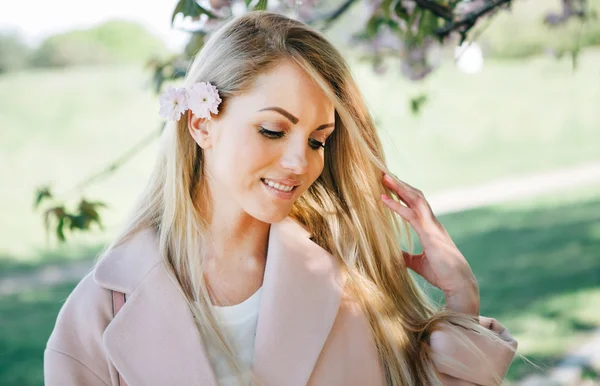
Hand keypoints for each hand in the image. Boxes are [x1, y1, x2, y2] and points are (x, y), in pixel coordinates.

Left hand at [380, 172, 479, 314]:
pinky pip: (412, 214)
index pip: (415, 204)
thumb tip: (394, 254)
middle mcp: (432, 222)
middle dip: (400, 184)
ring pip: (415, 199)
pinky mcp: (430, 233)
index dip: (403, 193)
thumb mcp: (417, 264)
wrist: (458, 283)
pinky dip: (397, 205)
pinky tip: (384, 199)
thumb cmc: (441, 274)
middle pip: (415, 196)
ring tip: (384, 177)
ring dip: (399, 187)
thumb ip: (406, 257)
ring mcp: (432, 226)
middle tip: (383, 173)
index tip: (389, 184)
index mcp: (430, 228)